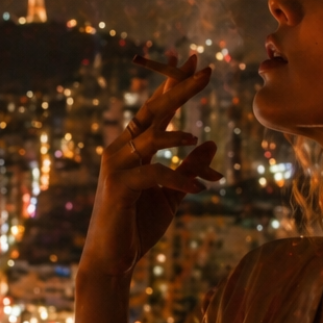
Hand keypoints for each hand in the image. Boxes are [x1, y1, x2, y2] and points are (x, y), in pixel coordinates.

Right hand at [81, 53, 222, 275]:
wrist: (113, 261)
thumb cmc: (138, 226)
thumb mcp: (172, 194)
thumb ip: (188, 169)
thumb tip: (210, 143)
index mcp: (131, 148)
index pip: (154, 108)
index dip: (172, 84)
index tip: (192, 61)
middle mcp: (119, 151)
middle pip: (152, 112)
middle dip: (179, 90)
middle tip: (206, 71)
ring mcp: (116, 167)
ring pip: (150, 139)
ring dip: (176, 137)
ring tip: (197, 137)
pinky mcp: (119, 188)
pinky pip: (154, 175)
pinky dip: (178, 181)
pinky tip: (200, 190)